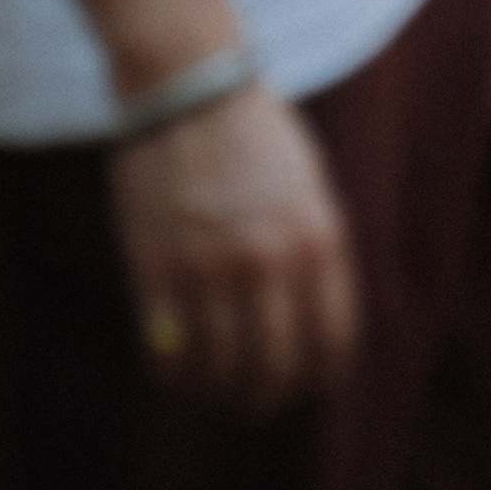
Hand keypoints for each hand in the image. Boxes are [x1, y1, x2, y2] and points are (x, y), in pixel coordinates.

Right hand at [108, 80, 361, 415]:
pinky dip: (175, 375)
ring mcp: (211, 270)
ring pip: (221, 370)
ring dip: (218, 393)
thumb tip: (314, 320)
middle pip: (276, 367)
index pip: (331, 341)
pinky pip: (169, 355)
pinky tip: (177, 371)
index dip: (318, 377)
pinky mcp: (158, 272)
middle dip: (267, 397)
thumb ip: (316, 250)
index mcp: (318, 237)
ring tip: (214, 391)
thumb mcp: (310, 184)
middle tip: (253, 404)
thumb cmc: (252, 130)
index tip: (303, 385)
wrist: (188, 85)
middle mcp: (270, 262)